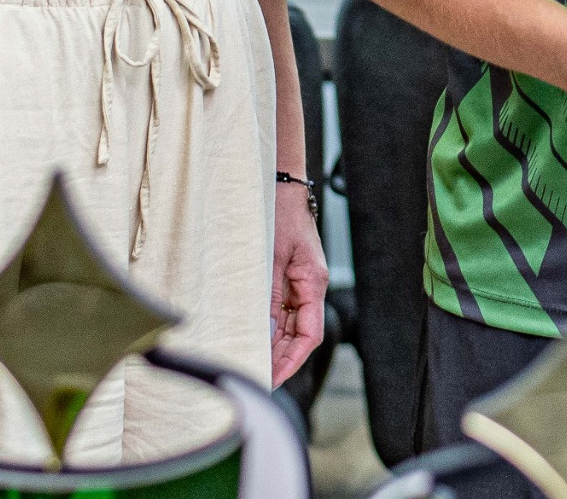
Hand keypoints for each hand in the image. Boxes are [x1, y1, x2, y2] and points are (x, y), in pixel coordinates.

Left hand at [269, 191, 326, 382]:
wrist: (280, 189)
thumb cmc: (279, 215)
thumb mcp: (271, 257)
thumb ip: (269, 295)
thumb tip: (264, 331)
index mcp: (313, 282)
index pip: (309, 334)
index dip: (293, 359)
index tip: (275, 377)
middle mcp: (310, 287)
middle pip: (300, 335)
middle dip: (282, 359)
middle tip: (258, 378)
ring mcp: (299, 284)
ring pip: (290, 327)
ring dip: (275, 346)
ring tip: (253, 363)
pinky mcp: (288, 280)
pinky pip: (282, 312)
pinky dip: (270, 329)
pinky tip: (256, 339)